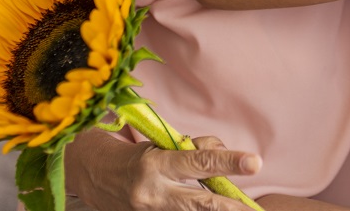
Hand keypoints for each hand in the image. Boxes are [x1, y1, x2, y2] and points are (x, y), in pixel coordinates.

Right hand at [68, 130, 261, 210]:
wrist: (95, 177)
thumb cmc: (136, 156)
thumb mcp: (161, 145)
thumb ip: (193, 150)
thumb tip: (225, 156)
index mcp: (155, 163)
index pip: (199, 162)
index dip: (229, 162)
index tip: (255, 163)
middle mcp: (152, 193)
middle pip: (200, 202)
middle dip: (230, 207)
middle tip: (254, 210)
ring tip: (240, 210)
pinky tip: (216, 210)